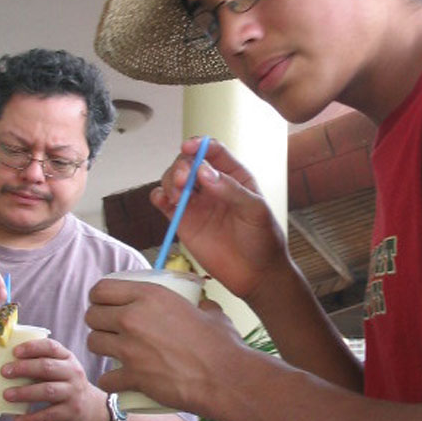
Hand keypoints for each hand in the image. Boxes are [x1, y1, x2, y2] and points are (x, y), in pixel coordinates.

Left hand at [2, 337, 109, 420]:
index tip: (14, 352)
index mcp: (68, 358)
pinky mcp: (69, 412)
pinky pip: (48, 415)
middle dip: (24, 368)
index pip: (51, 347)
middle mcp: (73, 373)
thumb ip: (41, 364)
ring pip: (47, 391)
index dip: (32, 348)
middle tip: (4, 372)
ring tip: (7, 395)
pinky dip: (31, 418)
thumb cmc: (65, 385)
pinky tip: (17, 419)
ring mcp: (73, 393)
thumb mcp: (60, 369)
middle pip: (47, 367)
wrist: (90, 408)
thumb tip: (7, 365)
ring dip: (25, 392)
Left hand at [86, 280, 242, 416]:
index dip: (99, 297)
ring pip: (93, 343)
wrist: (225, 378)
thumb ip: (199, 303)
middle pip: (92, 316)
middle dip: (98, 322)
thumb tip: (200, 303)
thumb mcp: (209, 310)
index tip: (104, 304)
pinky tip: (119, 381)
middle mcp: (133, 318)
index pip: (102, 289)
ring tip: (114, 352)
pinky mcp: (132, 376)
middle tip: (110, 329)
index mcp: (150, 295)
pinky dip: (110, 382)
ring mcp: (130, 348)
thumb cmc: (221, 344)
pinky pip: (105, 379)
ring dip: (102, 347)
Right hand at [150, 137, 287, 301]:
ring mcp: (196, 203)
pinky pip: (164, 202)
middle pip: (188, 163)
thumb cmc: (263, 240)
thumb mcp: (256, 211)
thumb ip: (231, 190)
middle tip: (183, 180)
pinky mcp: (183, 221)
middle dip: (181, 166)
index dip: (199, 145)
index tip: (189, 148)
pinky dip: (158, 196)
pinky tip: (163, 200)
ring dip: (169, 180)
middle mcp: (212, 185)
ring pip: (173, 179)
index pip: (213, 151)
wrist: (256, 275)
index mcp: (233, 176)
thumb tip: (204, 172)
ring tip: (176, 195)